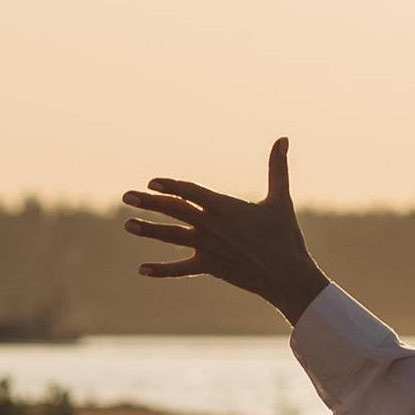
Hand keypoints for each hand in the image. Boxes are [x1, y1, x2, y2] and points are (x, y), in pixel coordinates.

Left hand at [122, 138, 325, 322]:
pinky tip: (142, 270)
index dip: (172, 186)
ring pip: (173, 237)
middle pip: (175, 211)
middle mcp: (212, 227)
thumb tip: (284, 138)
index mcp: (226, 208)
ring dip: (149, 231)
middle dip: (150, 203)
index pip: (192, 193)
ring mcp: (209, 248)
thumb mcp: (280, 199)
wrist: (287, 277)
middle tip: (127, 196)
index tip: (153, 182)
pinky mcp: (210, 267)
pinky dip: (162, 269)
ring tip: (128, 225)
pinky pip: (182, 268)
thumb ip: (277, 168)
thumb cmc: (285, 236)